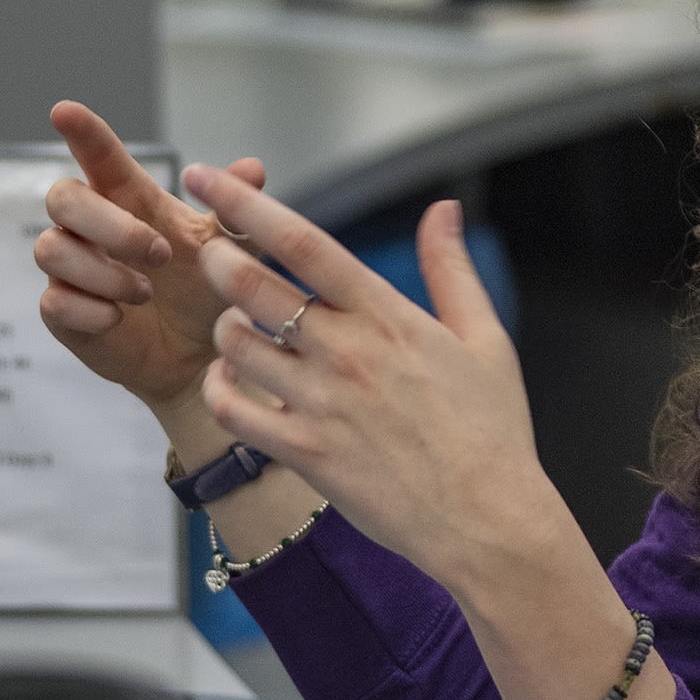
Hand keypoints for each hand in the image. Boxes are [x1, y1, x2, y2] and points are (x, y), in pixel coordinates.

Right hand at [35, 101, 266, 410]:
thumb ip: (237, 212)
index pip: (98, 158)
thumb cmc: (206, 290)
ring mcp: (73, 271)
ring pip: (50, 250)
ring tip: (145, 293)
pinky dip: (91, 310)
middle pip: (62, 198)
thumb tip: (252, 167)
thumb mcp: (231, 251)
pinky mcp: (64, 315)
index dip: (82, 134)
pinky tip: (120, 319)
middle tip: (159, 253)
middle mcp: (93, 229)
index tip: (65, 112)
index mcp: (130, 201)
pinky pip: (54, 302)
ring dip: (103, 272)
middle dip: (108, 224)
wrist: (201, 355)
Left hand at [184, 164, 564, 594]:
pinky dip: (220, 388)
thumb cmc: (492, 434)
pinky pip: (234, 410)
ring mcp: (321, 404)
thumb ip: (452, 269)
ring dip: (222, 326)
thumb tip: (444, 210)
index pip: (303, 243)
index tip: (211, 179)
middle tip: (207, 250)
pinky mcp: (304, 452)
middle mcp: (347, 353)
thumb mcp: (485, 338)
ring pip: (235, 345)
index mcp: (388, 316)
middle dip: (216, 257)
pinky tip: (232, 380)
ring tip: (233, 324)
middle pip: (252, 286)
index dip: (247, 204)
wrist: (488, 520)